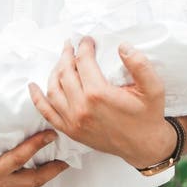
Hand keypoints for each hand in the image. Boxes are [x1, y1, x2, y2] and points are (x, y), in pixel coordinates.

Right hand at [0, 126, 68, 186]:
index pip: (17, 160)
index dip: (35, 147)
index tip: (50, 133)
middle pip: (32, 180)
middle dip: (53, 169)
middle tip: (70, 157)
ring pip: (29, 185)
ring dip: (46, 174)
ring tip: (62, 161)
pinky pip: (21, 185)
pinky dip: (34, 176)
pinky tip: (41, 167)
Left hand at [28, 37, 175, 168]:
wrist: (144, 146)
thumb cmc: (148, 116)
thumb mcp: (153, 88)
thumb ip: (140, 65)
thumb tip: (123, 46)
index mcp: (99, 94)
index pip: (84, 62)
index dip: (84, 47)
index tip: (87, 40)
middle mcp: (81, 107)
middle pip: (65, 72)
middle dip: (67, 55)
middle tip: (71, 45)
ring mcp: (73, 120)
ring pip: (53, 89)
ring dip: (54, 71)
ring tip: (62, 60)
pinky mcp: (70, 130)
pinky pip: (47, 112)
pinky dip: (37, 98)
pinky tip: (33, 86)